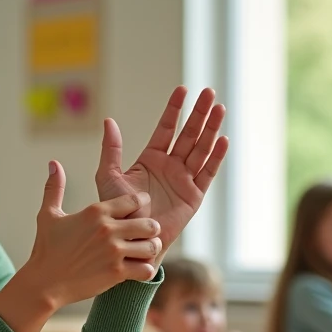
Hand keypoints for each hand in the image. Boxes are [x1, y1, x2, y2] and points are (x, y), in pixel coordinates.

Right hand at [0, 162, 162, 331]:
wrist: (43, 283)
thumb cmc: (46, 249)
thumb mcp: (48, 215)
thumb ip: (54, 187)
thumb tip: (53, 163)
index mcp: (95, 212)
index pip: (135, 200)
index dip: (142, 204)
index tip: (139, 210)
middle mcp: (107, 230)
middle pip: (150, 223)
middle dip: (152, 228)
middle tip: (147, 234)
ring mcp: (113, 252)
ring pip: (152, 246)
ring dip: (151, 249)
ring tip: (144, 251)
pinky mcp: (116, 273)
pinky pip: (146, 269)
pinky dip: (145, 269)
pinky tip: (138, 268)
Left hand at [94, 87, 228, 253]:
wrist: (132, 241)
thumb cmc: (118, 213)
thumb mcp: (109, 177)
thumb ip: (111, 149)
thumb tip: (108, 120)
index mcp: (151, 158)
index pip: (166, 128)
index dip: (174, 109)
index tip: (183, 90)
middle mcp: (170, 166)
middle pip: (188, 134)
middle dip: (199, 113)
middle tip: (209, 92)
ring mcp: (184, 179)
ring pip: (200, 148)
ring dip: (210, 129)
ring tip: (219, 108)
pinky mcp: (194, 195)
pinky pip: (207, 172)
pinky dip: (215, 157)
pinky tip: (222, 139)